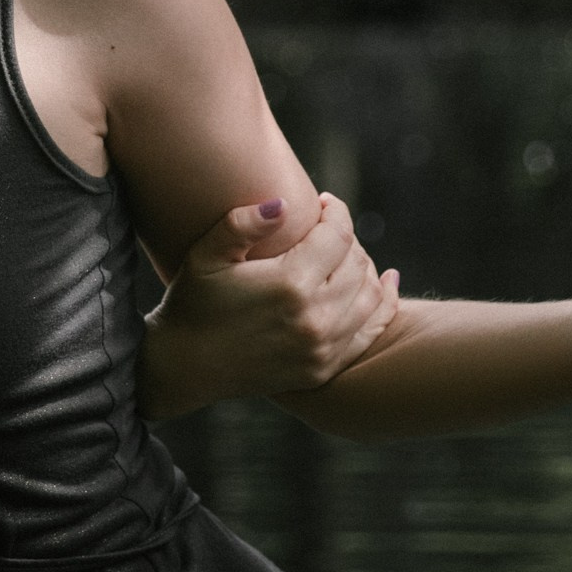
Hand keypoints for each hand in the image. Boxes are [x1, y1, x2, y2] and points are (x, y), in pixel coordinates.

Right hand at [139, 192, 400, 420]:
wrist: (185, 367)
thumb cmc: (192, 304)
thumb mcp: (207, 256)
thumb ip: (242, 223)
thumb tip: (284, 202)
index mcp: (289, 284)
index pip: (337, 235)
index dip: (336, 212)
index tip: (325, 203)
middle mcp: (314, 318)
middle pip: (358, 263)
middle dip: (348, 238)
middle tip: (330, 230)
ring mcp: (323, 348)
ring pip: (371, 296)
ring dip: (367, 268)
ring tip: (348, 254)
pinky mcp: (323, 368)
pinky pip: (370, 332)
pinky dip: (383, 306)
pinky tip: (385, 284)